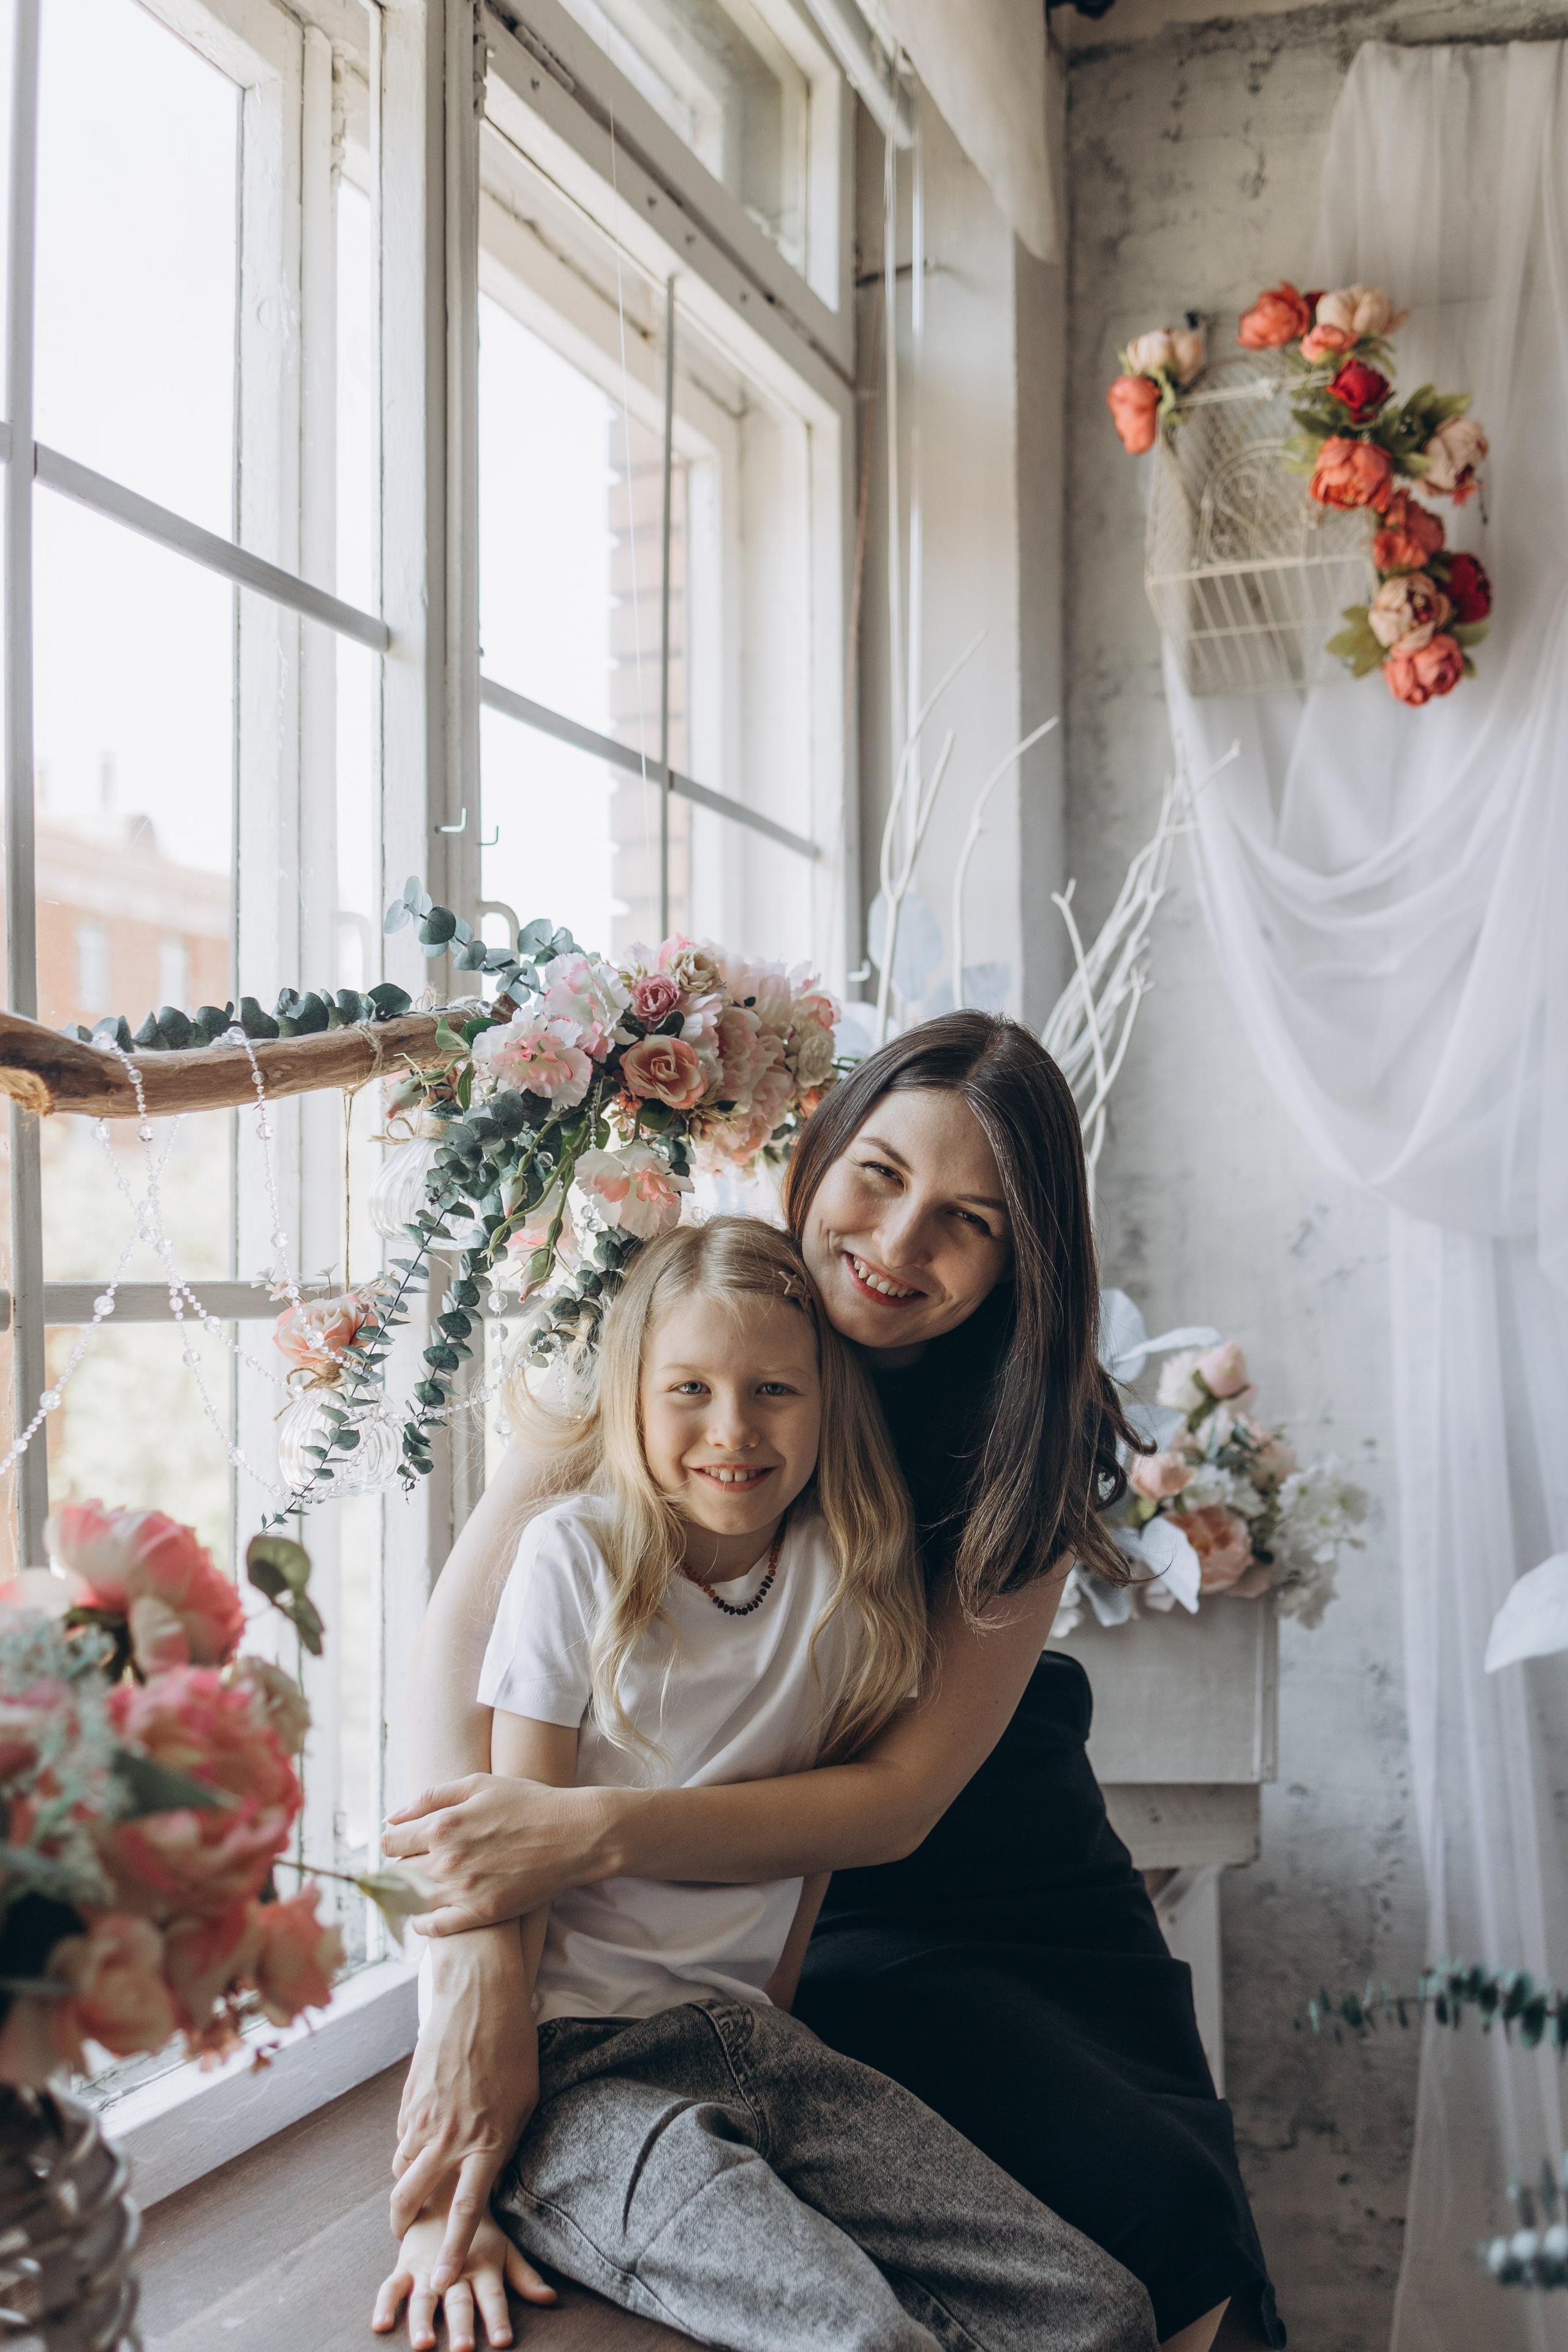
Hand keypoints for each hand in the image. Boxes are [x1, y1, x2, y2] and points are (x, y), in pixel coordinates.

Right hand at [373, 2206, 554, 2350]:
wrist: (447, 2188)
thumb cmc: (480, 2230)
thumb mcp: (504, 2250)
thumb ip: (524, 2277)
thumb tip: (551, 2298)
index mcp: (482, 2268)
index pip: (493, 2297)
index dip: (498, 2318)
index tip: (502, 2342)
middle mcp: (456, 2271)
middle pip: (459, 2301)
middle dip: (461, 2325)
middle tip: (463, 2349)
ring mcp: (428, 2269)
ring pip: (424, 2298)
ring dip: (423, 2321)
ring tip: (423, 2344)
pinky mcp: (405, 2265)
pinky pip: (392, 2286)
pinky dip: (385, 2304)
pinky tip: (380, 2325)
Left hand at [382, 1774, 614, 1933]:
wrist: (574, 1835)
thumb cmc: (528, 1803)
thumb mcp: (479, 1784)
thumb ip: (431, 1797)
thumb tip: (392, 1816)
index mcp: (442, 1825)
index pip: (389, 1842)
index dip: (392, 1841)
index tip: (401, 1842)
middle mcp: (446, 1861)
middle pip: (397, 1873)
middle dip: (401, 1867)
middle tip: (415, 1863)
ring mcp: (463, 1891)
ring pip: (411, 1901)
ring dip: (409, 1894)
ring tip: (420, 1886)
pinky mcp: (481, 1914)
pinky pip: (434, 1927)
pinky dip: (423, 1923)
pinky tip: (427, 1914)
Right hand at [390, 1932, 539, 2283]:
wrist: (479, 1997)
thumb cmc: (513, 2047)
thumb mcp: (525, 2102)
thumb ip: (505, 2144)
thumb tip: (487, 2175)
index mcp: (488, 2140)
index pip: (467, 2210)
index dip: (453, 2248)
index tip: (442, 2278)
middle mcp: (451, 2136)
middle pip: (412, 2198)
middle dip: (403, 2224)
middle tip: (405, 2234)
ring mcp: (425, 2117)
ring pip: (401, 2169)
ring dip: (405, 2184)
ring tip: (417, 2185)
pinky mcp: (409, 2098)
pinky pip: (401, 2137)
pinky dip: (406, 2147)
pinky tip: (422, 2137)